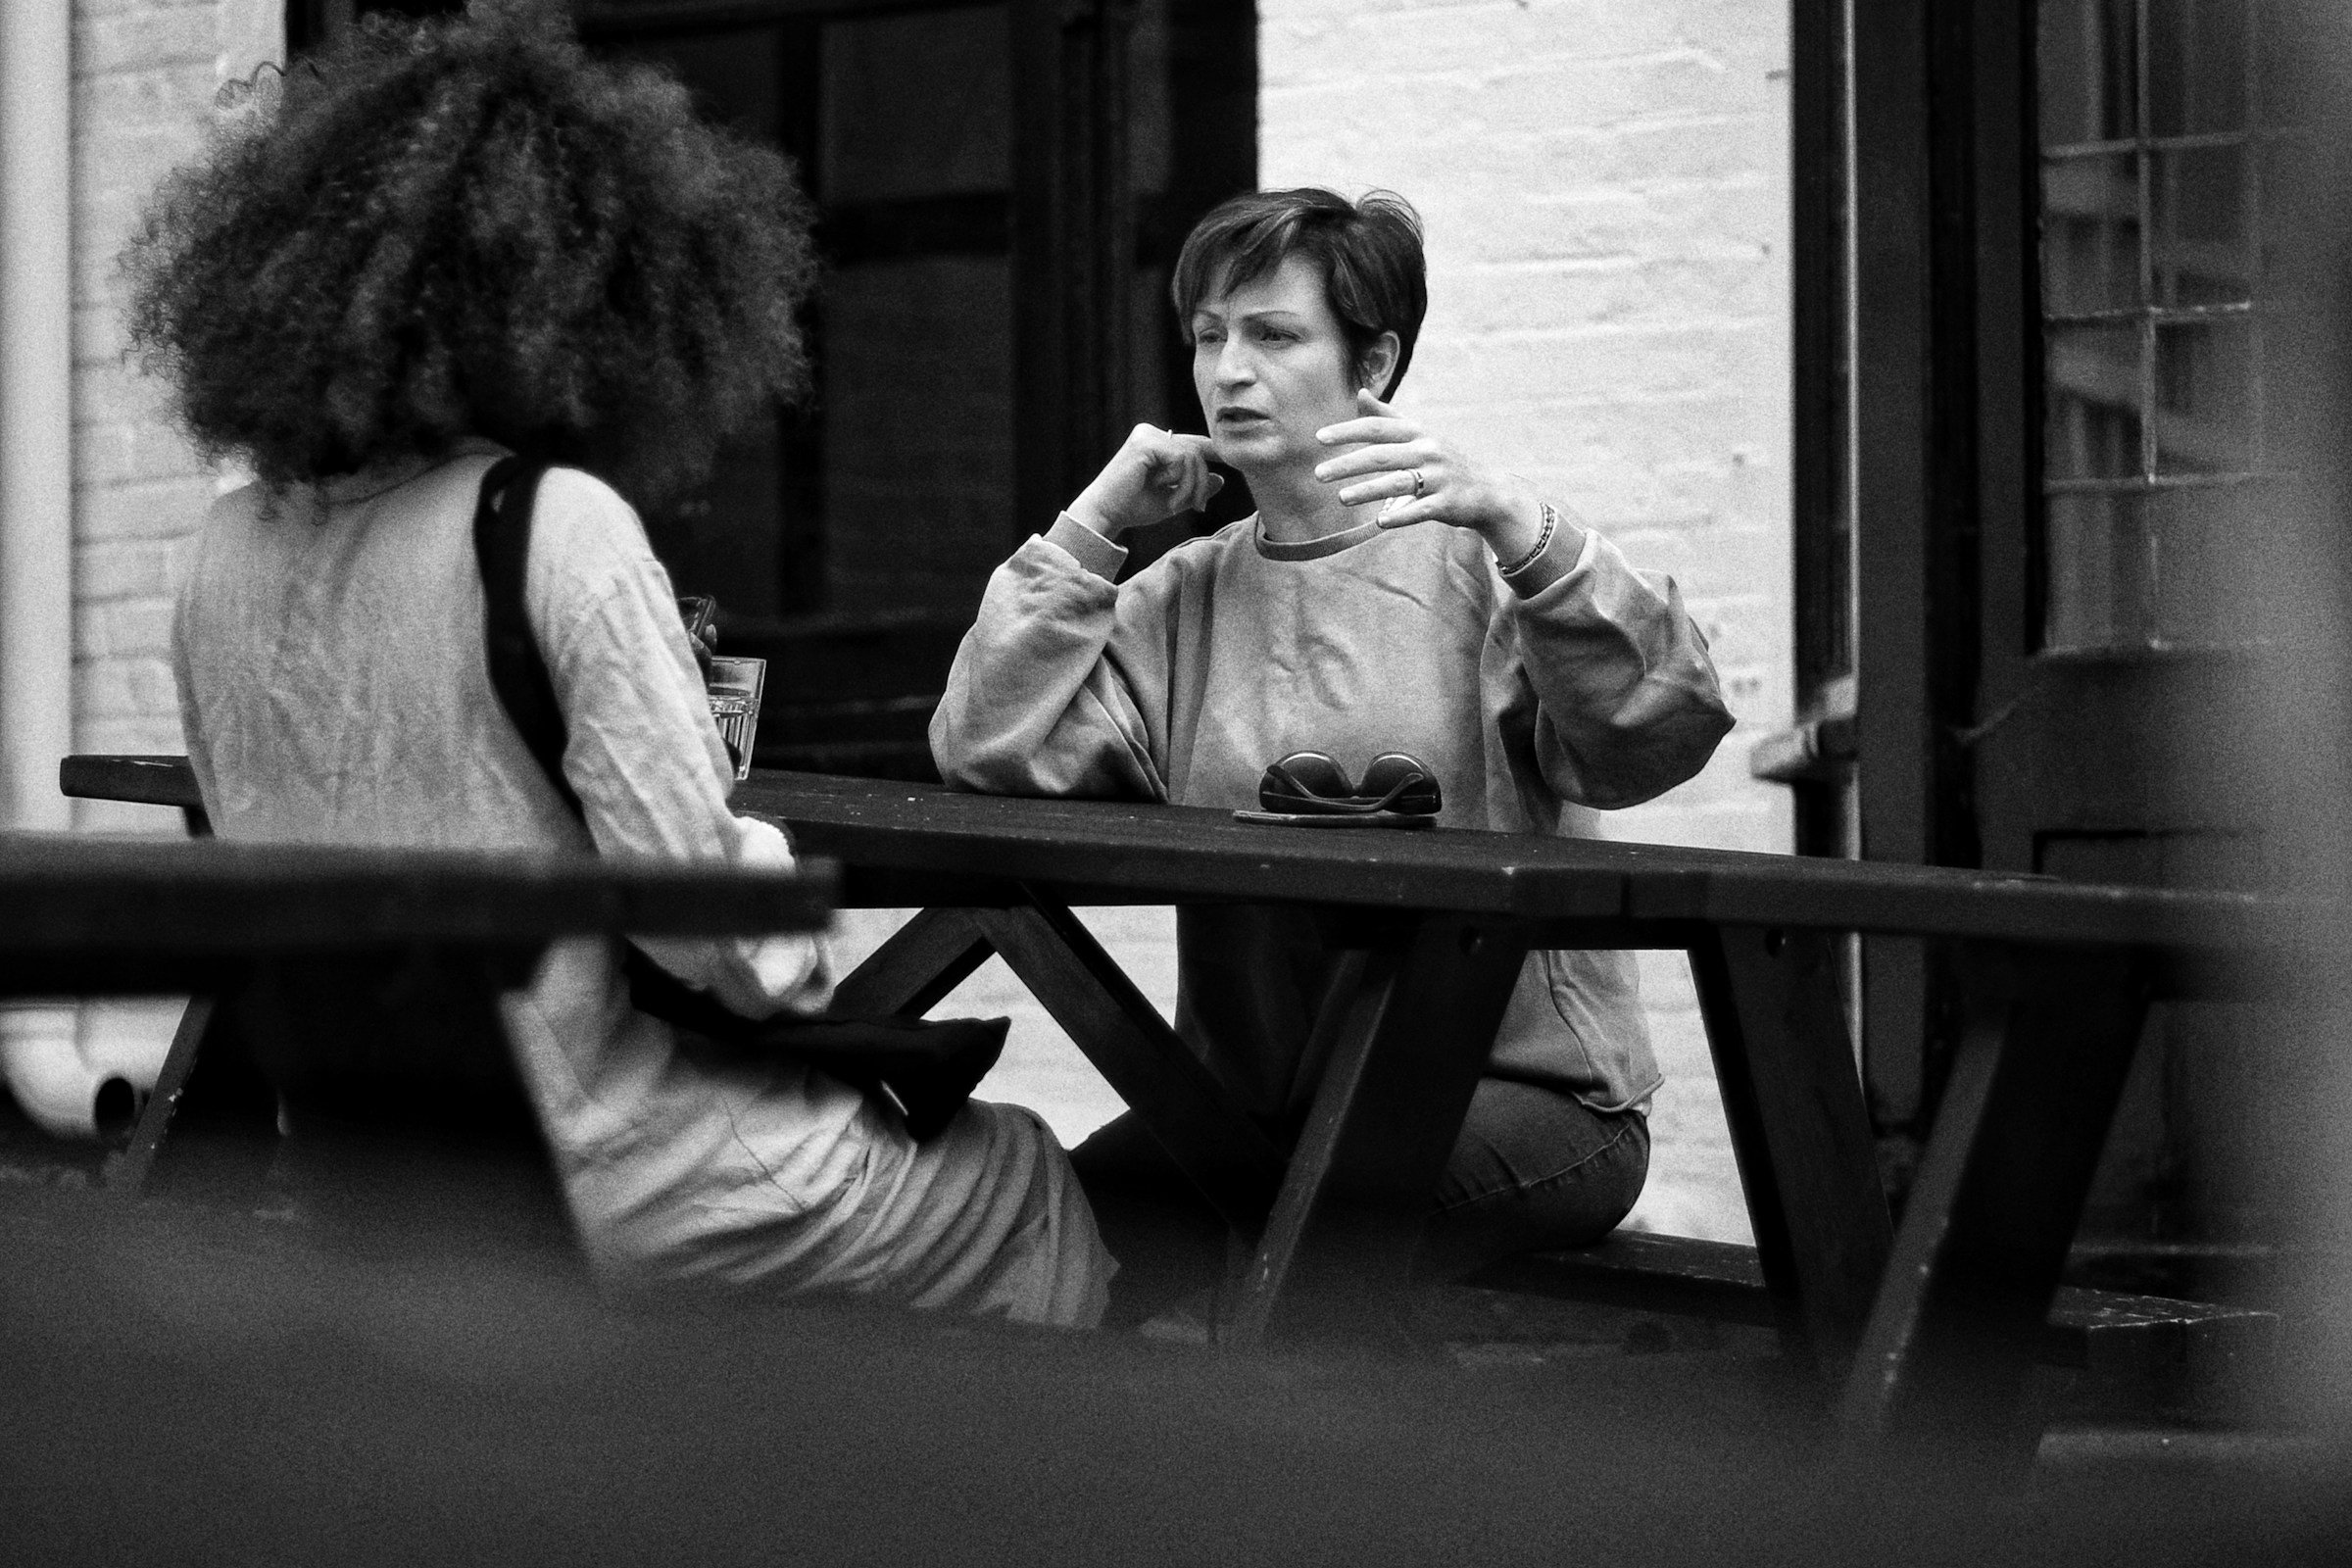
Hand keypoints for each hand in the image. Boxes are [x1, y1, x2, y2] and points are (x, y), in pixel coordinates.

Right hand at [1067, 424, 1224, 537]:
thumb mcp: (1172, 498)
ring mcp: (1148, 435)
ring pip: (1192, 455)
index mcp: (1155, 442)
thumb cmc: (1133, 508)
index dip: (1214, 453)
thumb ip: (1194, 488)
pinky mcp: (1146, 443)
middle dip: (1201, 481)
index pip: (1192, 444)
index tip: (1235, 465)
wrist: (1105, 515)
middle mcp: (1151, 432)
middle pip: (1196, 449)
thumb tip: (1220, 479)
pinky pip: (1182, 458)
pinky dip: (1182, 482)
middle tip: (1198, 507)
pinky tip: (1168, 497)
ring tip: (1177, 506)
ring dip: (1192, 486)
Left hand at [1313, 389, 1568, 564]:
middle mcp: (1428, 451)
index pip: (1377, 428)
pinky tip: (1380, 522)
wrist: (1488, 490)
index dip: (1348, 431)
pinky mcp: (1448, 503)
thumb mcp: (1420, 435)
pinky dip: (1401, 515)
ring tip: (1342, 498)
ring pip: (1399, 482)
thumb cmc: (1445, 462)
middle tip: (1318, 474)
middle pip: (1382, 456)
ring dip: (1368, 490)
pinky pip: (1421, 510)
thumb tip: (1359, 393)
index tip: (1319, 438)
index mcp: (1418, 434)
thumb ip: (1387, 418)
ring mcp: (1440, 477)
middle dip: (1348, 463)